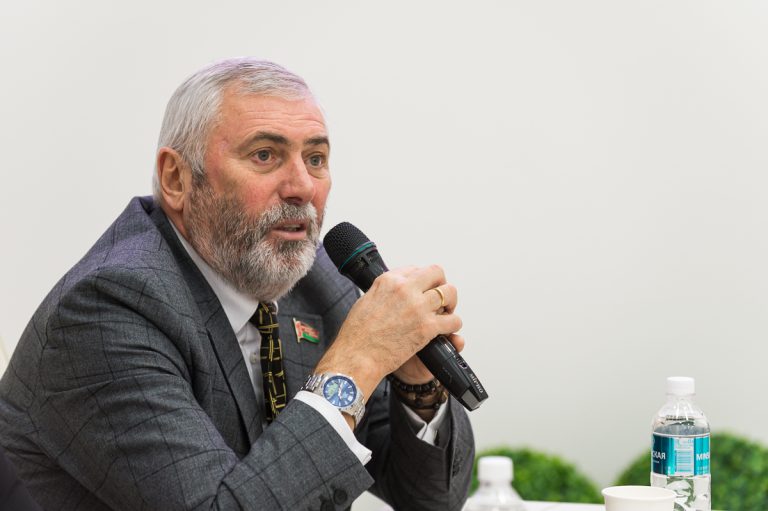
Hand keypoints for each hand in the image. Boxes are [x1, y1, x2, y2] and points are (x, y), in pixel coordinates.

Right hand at [314, 264, 461, 400]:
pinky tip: (447, 329)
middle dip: (440, 284)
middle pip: (436, 274)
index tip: (423, 288)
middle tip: (439, 297)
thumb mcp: (366, 300)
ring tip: (446, 312)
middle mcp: (405, 289)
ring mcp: (418, 307)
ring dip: (450, 303)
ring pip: (449, 293)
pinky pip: (453, 320)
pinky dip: (453, 324)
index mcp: (389, 281)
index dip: (422, 280)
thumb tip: (394, 293)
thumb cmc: (357, 334)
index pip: (415, 269)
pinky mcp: (427, 327)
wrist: (357, 356)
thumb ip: (384, 292)